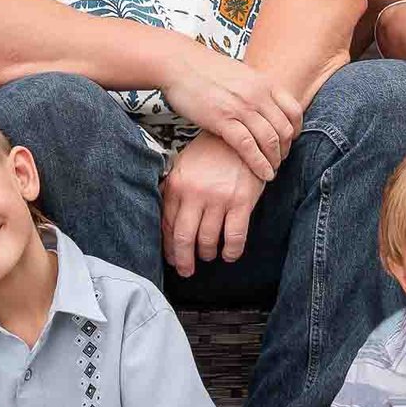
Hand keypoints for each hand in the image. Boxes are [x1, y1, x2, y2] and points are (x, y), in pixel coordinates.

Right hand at [158, 44, 300, 180]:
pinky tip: (262, 174)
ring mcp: (241, 108)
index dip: (296, 131)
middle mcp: (258, 95)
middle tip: (279, 160)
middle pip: (284, 130)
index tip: (289, 141)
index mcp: (264, 82)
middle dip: (285, 150)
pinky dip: (259, 164)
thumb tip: (264, 104)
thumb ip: (256, 89)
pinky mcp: (222, 120)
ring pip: (270, 141)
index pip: (294, 111)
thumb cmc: (204, 69)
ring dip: (274, 160)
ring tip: (271, 171)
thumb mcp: (240, 73)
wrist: (178, 63)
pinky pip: (248, 147)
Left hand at [161, 133, 266, 277]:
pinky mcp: (241, 202)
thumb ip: (173, 190)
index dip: (169, 246)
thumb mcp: (184, 165)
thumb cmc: (211, 151)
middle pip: (184, 238)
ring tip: (209, 255)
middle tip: (186, 270)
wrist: (241, 135)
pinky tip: (229, 254)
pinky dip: (231, 251)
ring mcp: (218, 198)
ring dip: (208, 254)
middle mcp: (195, 193)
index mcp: (177, 184)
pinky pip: (234, 237)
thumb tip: (164, 221)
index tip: (171, 257)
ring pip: (208, 240)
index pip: (168, 224)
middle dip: (183, 260)